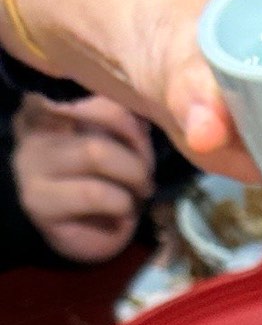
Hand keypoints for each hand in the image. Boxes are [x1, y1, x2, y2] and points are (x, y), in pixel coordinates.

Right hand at [12, 91, 154, 262]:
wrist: (87, 237)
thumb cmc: (109, 183)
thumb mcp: (124, 142)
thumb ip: (132, 120)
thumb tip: (167, 106)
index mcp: (56, 102)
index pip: (98, 88)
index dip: (133, 114)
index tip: (149, 138)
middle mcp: (35, 125)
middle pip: (99, 114)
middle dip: (138, 148)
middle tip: (148, 175)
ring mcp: (30, 162)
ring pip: (96, 152)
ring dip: (132, 176)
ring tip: (139, 193)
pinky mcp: (38, 201)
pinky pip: (94, 192)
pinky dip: (121, 204)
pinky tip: (122, 213)